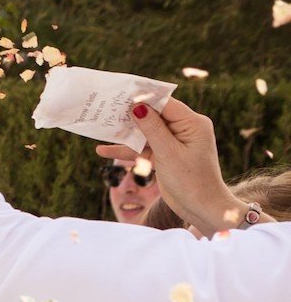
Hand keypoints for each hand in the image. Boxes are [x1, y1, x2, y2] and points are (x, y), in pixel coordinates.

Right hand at [97, 96, 241, 236]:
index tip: (120, 93)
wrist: (202, 208)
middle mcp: (184, 129)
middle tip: (105, 109)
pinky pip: (144, 147)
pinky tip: (104, 150)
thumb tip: (137, 107)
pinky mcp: (165, 155)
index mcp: (192, 123)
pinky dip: (127, 149)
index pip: (165, 103)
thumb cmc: (191, 181)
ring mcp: (174, 142)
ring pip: (145, 132)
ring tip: (99, 128)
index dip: (143, 98)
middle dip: (130, 114)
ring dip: (124, 133)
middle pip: (153, 116)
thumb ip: (152, 129)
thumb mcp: (168, 153)